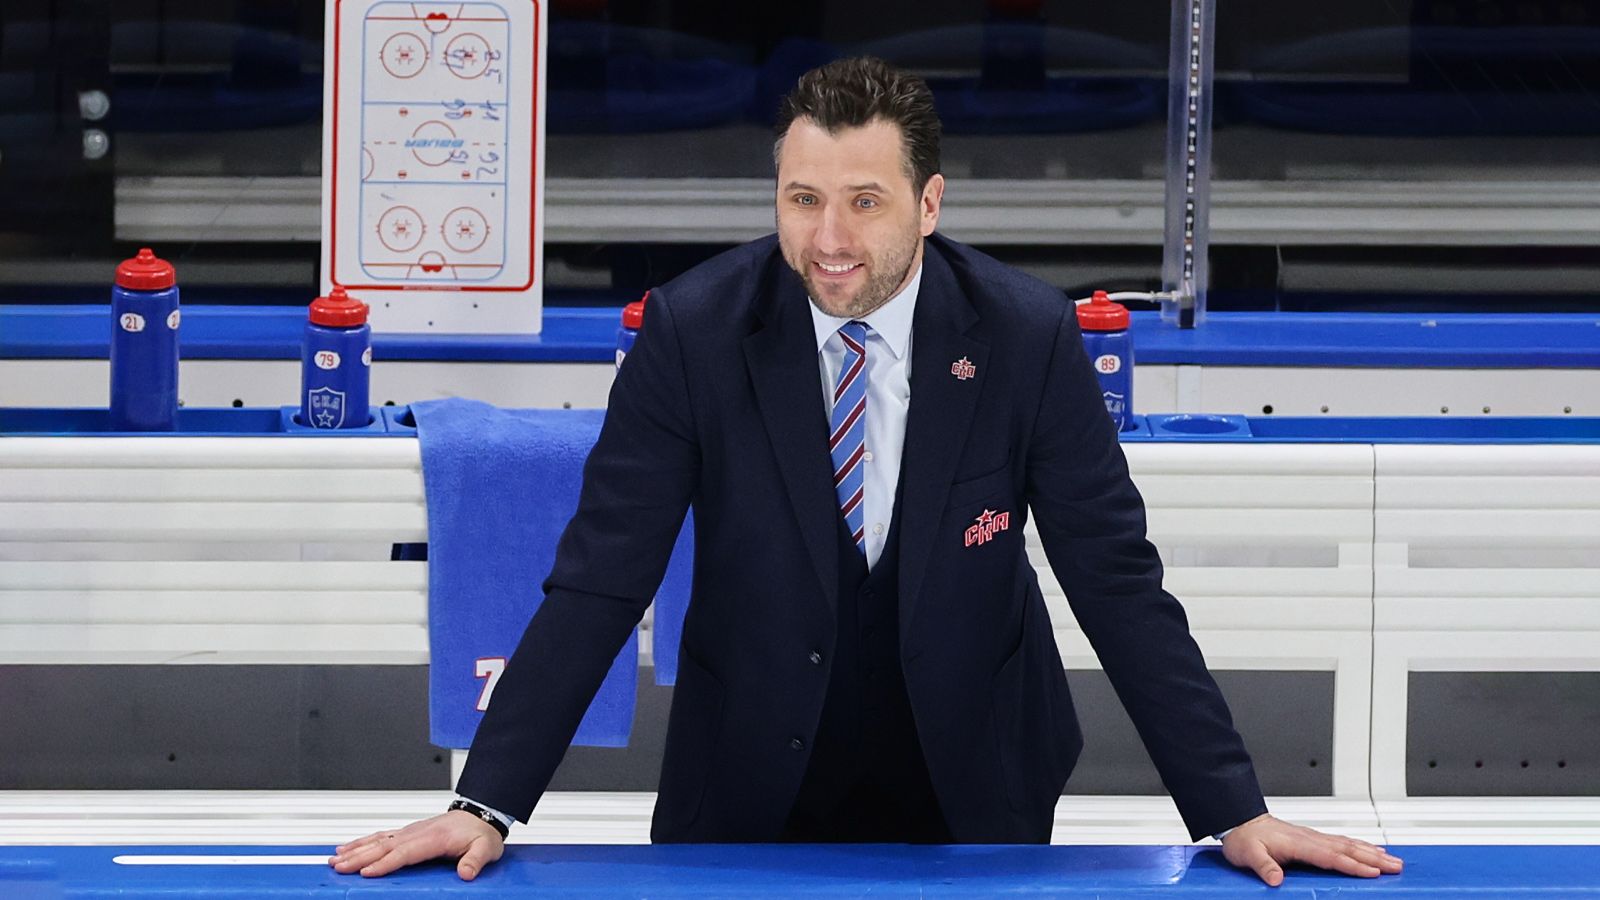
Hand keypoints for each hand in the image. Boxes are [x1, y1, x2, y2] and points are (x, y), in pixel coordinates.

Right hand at [329, 811, 504, 879]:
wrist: (480, 814)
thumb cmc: (480, 833)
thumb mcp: (486, 848)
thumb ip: (475, 860)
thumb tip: (466, 872)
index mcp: (434, 838)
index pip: (405, 852)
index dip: (385, 863)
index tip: (366, 872)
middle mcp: (418, 832)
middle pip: (384, 846)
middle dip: (359, 857)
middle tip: (338, 866)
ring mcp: (411, 831)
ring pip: (378, 840)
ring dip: (355, 849)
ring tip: (335, 858)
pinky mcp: (407, 833)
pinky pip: (381, 836)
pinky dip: (362, 841)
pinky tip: (348, 847)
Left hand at [1220, 813, 1402, 886]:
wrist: (1241, 821)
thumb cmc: (1245, 839)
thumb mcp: (1248, 854)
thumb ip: (1263, 866)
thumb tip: (1275, 879)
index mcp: (1298, 843)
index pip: (1330, 856)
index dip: (1352, 865)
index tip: (1373, 871)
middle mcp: (1310, 838)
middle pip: (1347, 848)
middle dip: (1374, 858)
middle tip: (1397, 867)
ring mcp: (1313, 837)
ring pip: (1349, 844)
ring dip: (1372, 852)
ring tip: (1394, 860)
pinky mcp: (1313, 839)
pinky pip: (1342, 842)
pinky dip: (1360, 846)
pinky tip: (1370, 850)